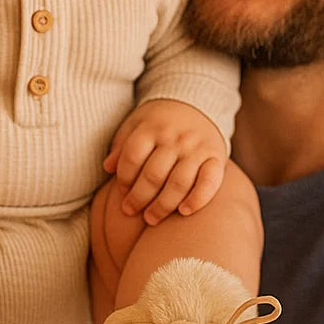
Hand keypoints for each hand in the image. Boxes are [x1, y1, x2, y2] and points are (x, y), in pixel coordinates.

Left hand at [102, 100, 226, 224]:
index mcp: (151, 128)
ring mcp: (196, 148)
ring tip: (151, 219)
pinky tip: (184, 211)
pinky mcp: (216, 157)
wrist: (196, 104)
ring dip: (163, 205)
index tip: (121, 193)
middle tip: (130, 211)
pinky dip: (198, 199)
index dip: (124, 179)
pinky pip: (209, 182)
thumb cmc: (159, 122)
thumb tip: (107, 168)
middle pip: (153, 174)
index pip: (132, 157)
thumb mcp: (135, 125)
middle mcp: (175, 138)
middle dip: (139, 198)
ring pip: (179, 182)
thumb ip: (122, 146)